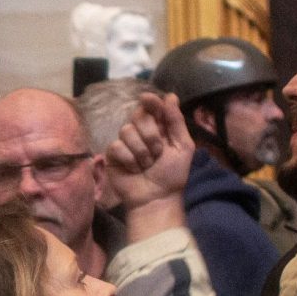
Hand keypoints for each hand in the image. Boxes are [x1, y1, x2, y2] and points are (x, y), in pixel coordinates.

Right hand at [105, 92, 195, 209]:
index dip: (150, 101)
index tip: (147, 99)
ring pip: (126, 130)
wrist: (156, 198)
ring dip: (141, 151)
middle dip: (151, 135)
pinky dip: (129, 159)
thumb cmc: (172, 175)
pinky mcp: (113, 154)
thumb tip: (170, 96)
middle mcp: (141, 132)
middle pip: (138, 115)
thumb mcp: (183, 147)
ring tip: (147, 165)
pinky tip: (134, 169)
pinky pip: (117, 146)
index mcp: (159, 128)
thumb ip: (177, 122)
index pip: (152, 106)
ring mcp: (126, 142)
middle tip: (158, 152)